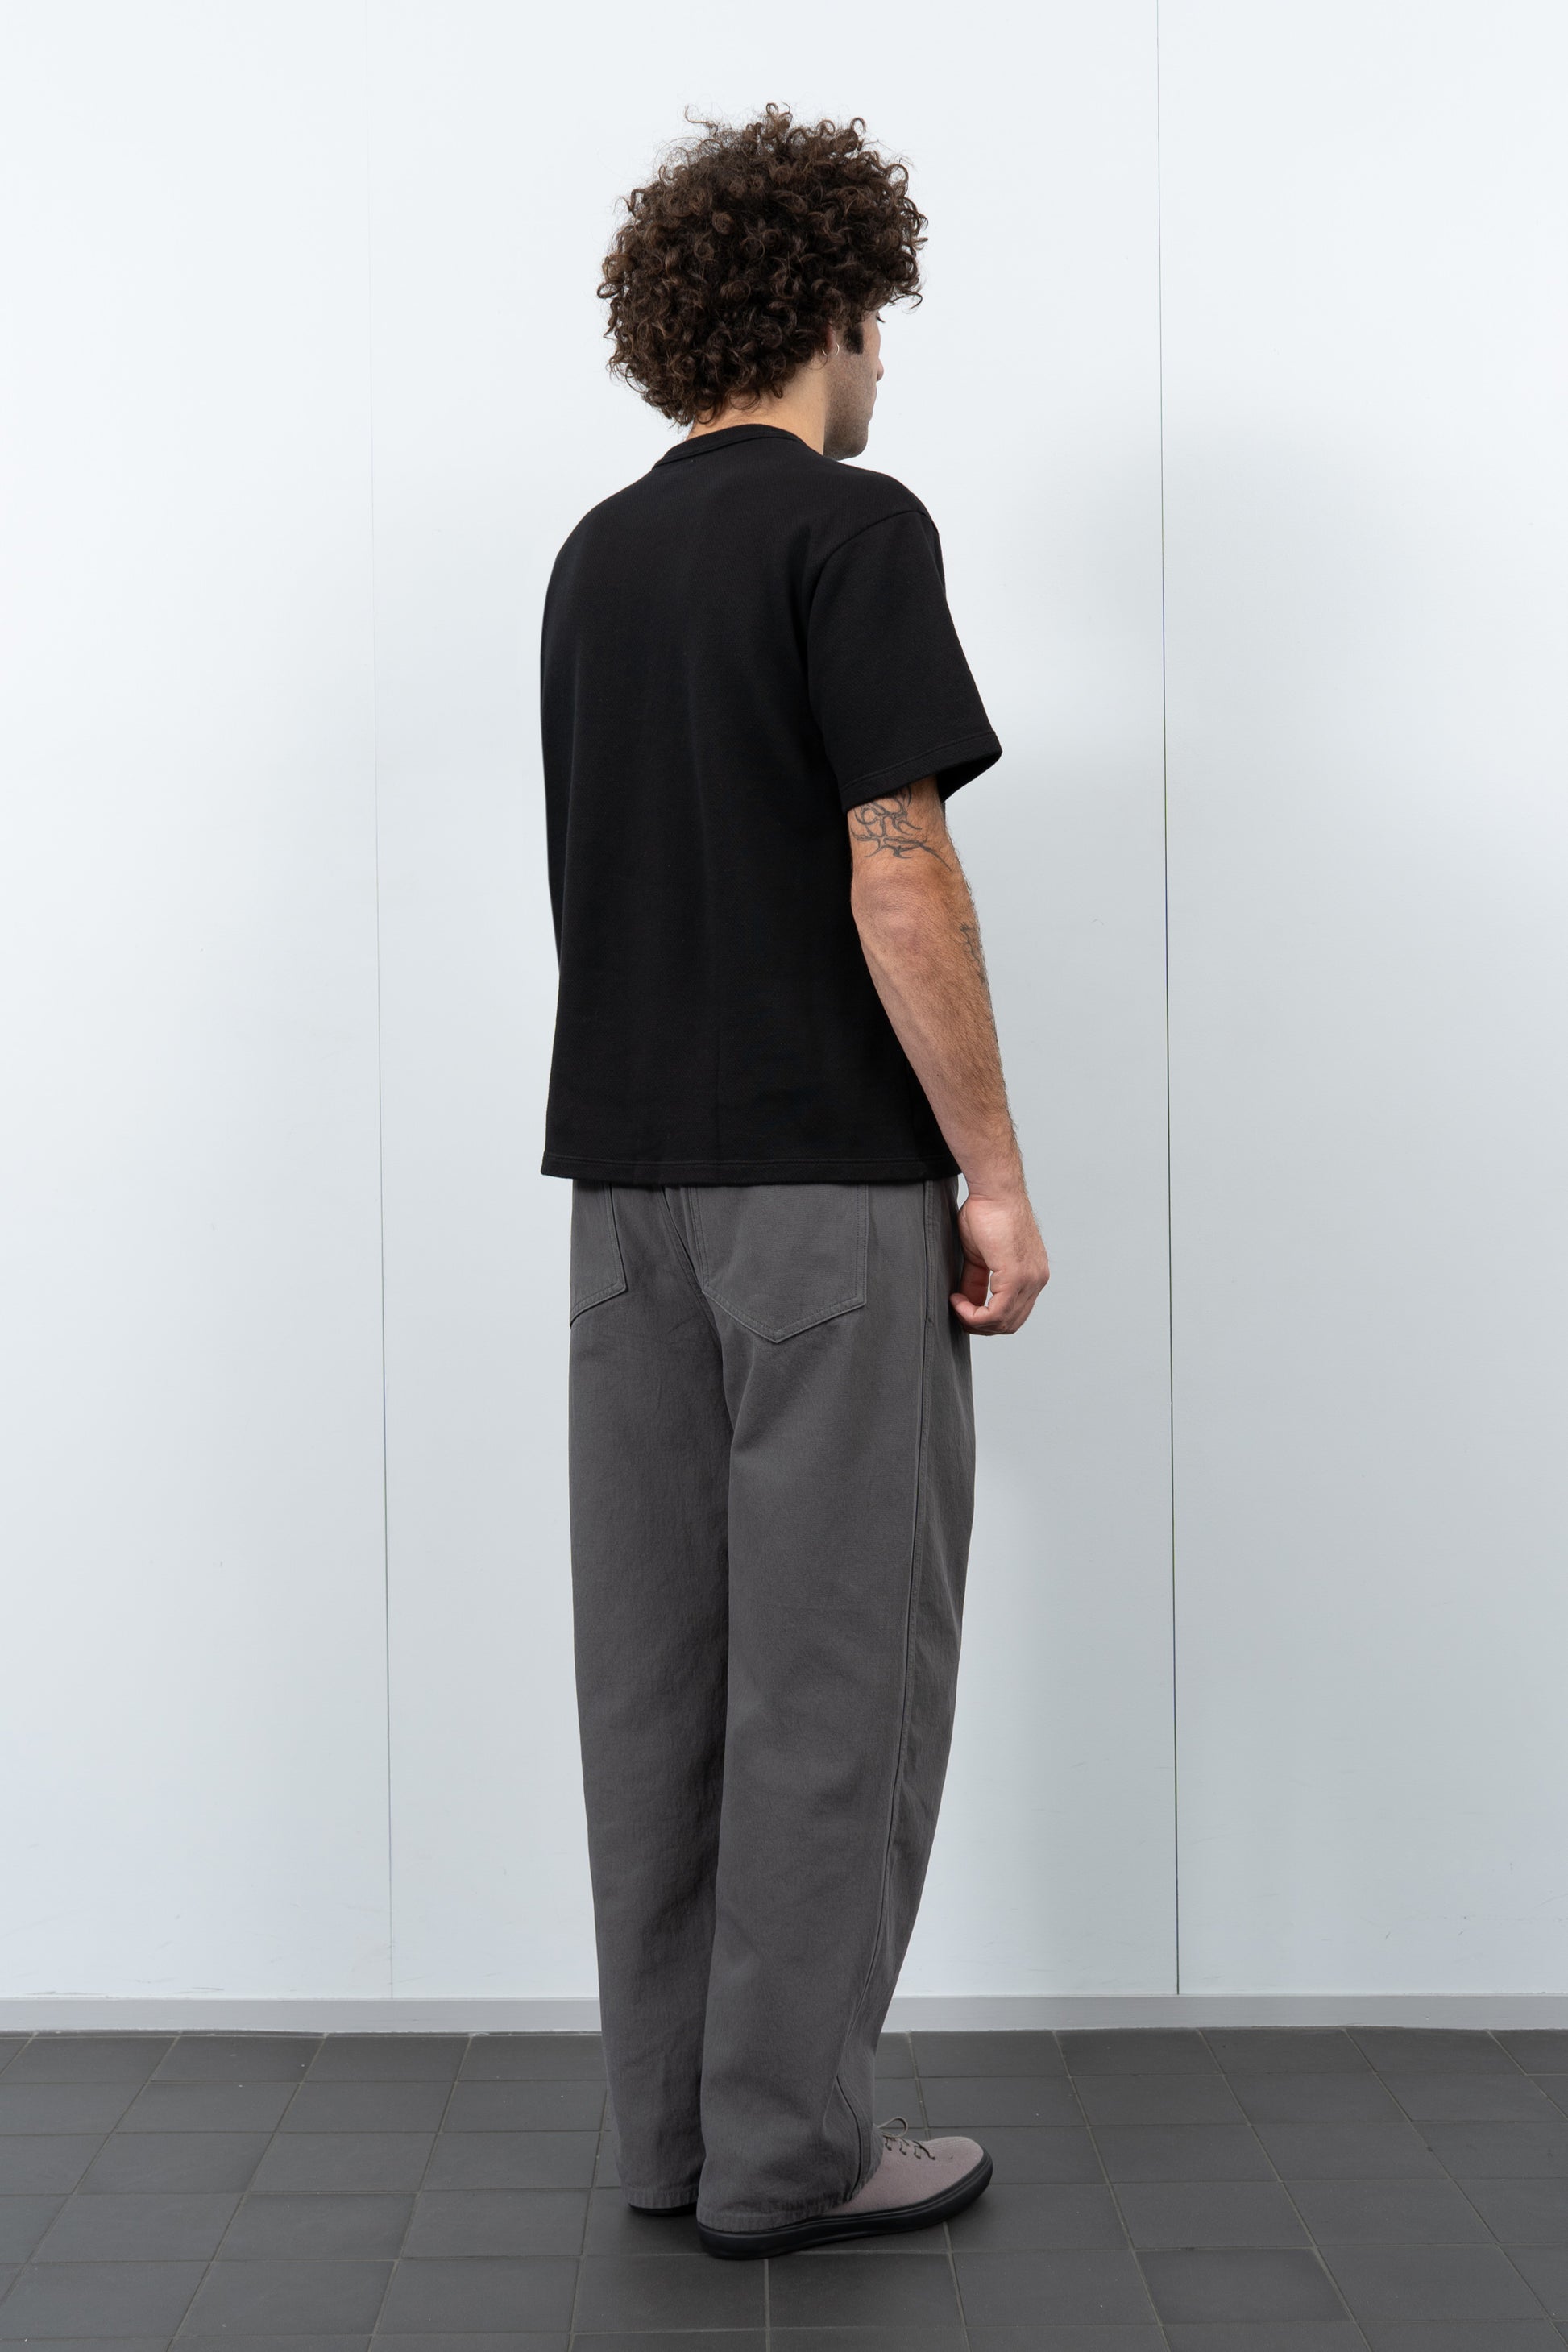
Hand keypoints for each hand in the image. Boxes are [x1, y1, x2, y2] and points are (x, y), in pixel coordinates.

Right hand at [950, 1187, 1049, 1334]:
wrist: (994, 1190)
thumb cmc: (986, 1212)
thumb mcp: (979, 1255)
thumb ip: (976, 1280)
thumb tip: (965, 1301)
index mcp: (1032, 1273)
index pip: (1014, 1312)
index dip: (985, 1317)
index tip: (961, 1305)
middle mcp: (1037, 1279)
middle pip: (1010, 1323)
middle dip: (980, 1325)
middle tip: (957, 1313)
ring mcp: (1030, 1279)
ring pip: (1003, 1322)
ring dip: (974, 1320)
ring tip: (956, 1305)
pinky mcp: (1017, 1276)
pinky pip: (996, 1313)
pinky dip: (973, 1314)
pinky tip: (958, 1301)